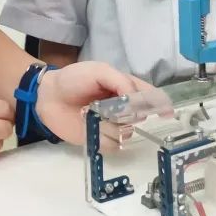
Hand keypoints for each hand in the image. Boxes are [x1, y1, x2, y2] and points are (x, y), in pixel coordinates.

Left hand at [35, 61, 152, 145]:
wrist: (47, 96)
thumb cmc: (74, 79)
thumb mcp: (100, 71)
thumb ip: (121, 82)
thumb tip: (136, 100)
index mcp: (127, 89)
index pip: (150, 98)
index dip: (161, 105)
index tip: (167, 113)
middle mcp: (124, 109)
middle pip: (141, 118)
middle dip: (131, 114)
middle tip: (113, 107)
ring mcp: (112, 126)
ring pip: (127, 132)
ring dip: (112, 125)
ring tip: (93, 112)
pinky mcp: (100, 140)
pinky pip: (112, 144)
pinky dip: (102, 137)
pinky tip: (89, 126)